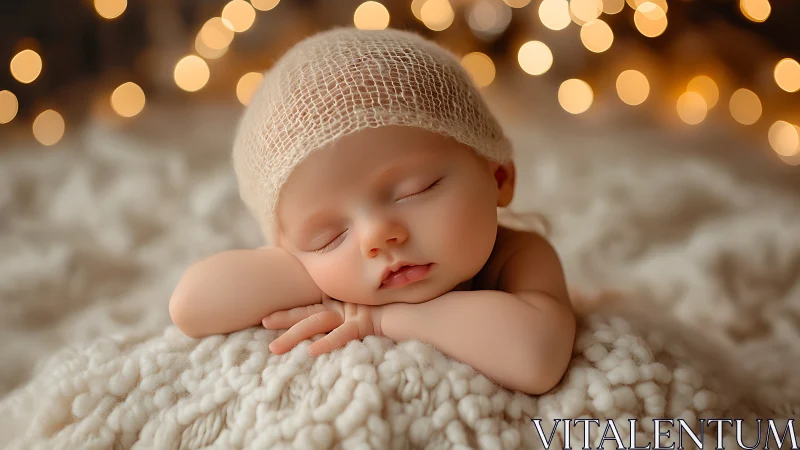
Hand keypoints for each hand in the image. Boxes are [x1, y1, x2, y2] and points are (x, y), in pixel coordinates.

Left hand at [262, 296, 383, 355]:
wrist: (418, 310)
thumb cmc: (393, 310)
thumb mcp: (365, 311)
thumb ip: (349, 314)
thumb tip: (330, 326)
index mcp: (341, 303)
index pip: (309, 308)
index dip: (288, 311)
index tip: (265, 317)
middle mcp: (343, 306)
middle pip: (308, 314)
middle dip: (284, 319)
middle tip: (262, 324)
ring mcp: (353, 313)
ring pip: (318, 324)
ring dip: (295, 335)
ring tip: (275, 347)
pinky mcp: (365, 324)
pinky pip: (343, 336)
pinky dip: (327, 344)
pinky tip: (312, 353)